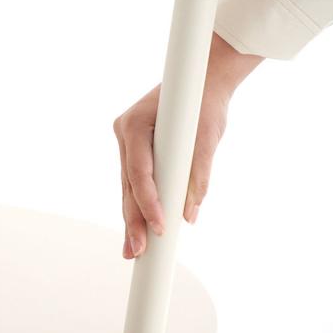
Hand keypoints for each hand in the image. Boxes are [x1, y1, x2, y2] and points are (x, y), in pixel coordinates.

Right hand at [113, 33, 262, 258]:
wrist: (204, 79)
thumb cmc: (206, 103)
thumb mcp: (208, 137)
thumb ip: (199, 174)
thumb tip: (191, 213)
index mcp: (135, 124)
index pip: (139, 171)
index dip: (148, 202)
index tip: (161, 227)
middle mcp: (125, 132)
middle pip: (128, 184)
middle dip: (133, 220)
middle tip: (137, 252)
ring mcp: (127, 141)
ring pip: (129, 186)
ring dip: (133, 217)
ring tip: (134, 250)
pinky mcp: (135, 148)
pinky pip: (135, 180)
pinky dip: (139, 203)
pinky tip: (138, 229)